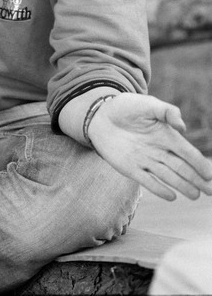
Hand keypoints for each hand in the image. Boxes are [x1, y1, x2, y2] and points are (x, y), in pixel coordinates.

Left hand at [88, 93, 211, 200]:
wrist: (100, 115)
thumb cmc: (126, 107)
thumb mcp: (147, 104)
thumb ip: (166, 112)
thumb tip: (183, 127)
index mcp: (166, 135)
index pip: (186, 152)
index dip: (199, 163)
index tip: (209, 174)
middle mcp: (158, 150)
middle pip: (181, 168)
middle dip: (196, 179)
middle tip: (209, 191)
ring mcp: (145, 160)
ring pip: (168, 176)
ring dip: (182, 186)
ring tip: (195, 196)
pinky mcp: (131, 168)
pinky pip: (147, 181)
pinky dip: (159, 189)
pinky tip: (172, 197)